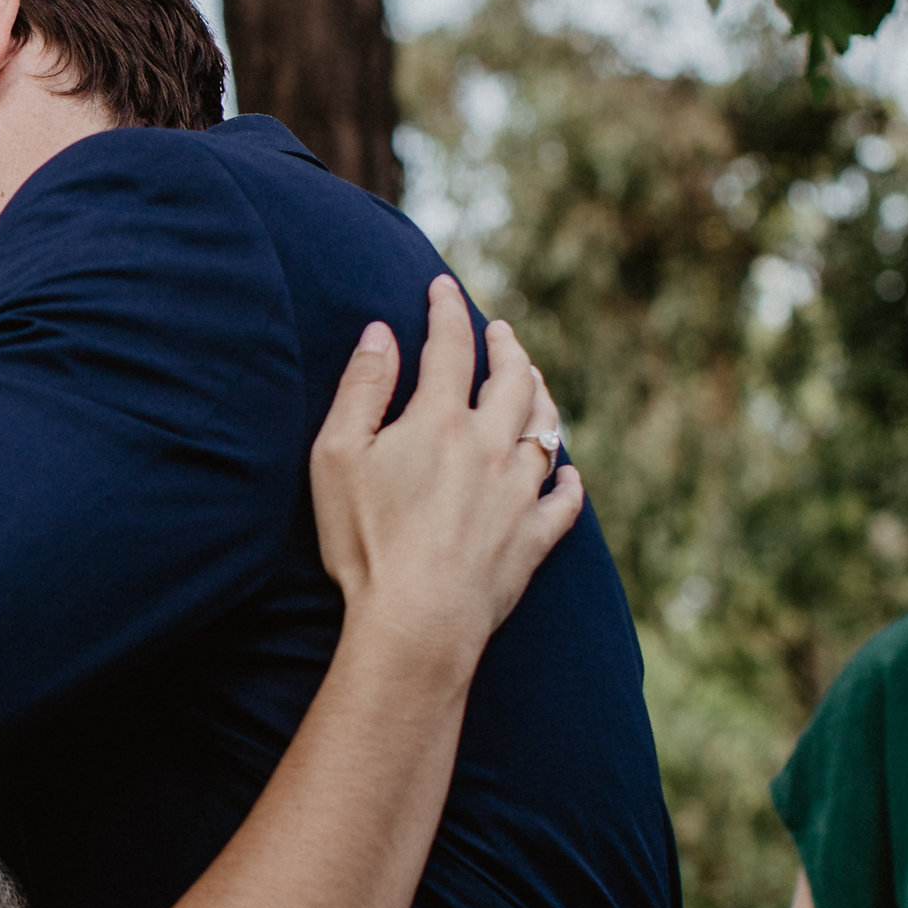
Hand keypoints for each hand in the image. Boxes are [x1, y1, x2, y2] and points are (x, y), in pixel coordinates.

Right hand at [309, 279, 584, 685]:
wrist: (417, 620)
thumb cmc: (366, 540)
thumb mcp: (338, 456)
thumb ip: (362, 388)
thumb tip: (381, 332)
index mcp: (440, 420)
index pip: (449, 347)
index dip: (446, 310)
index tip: (443, 287)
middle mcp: (491, 447)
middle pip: (512, 380)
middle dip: (508, 348)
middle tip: (503, 331)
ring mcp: (520, 494)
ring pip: (545, 431)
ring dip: (541, 399)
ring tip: (535, 383)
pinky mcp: (533, 539)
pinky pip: (564, 502)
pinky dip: (568, 482)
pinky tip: (568, 474)